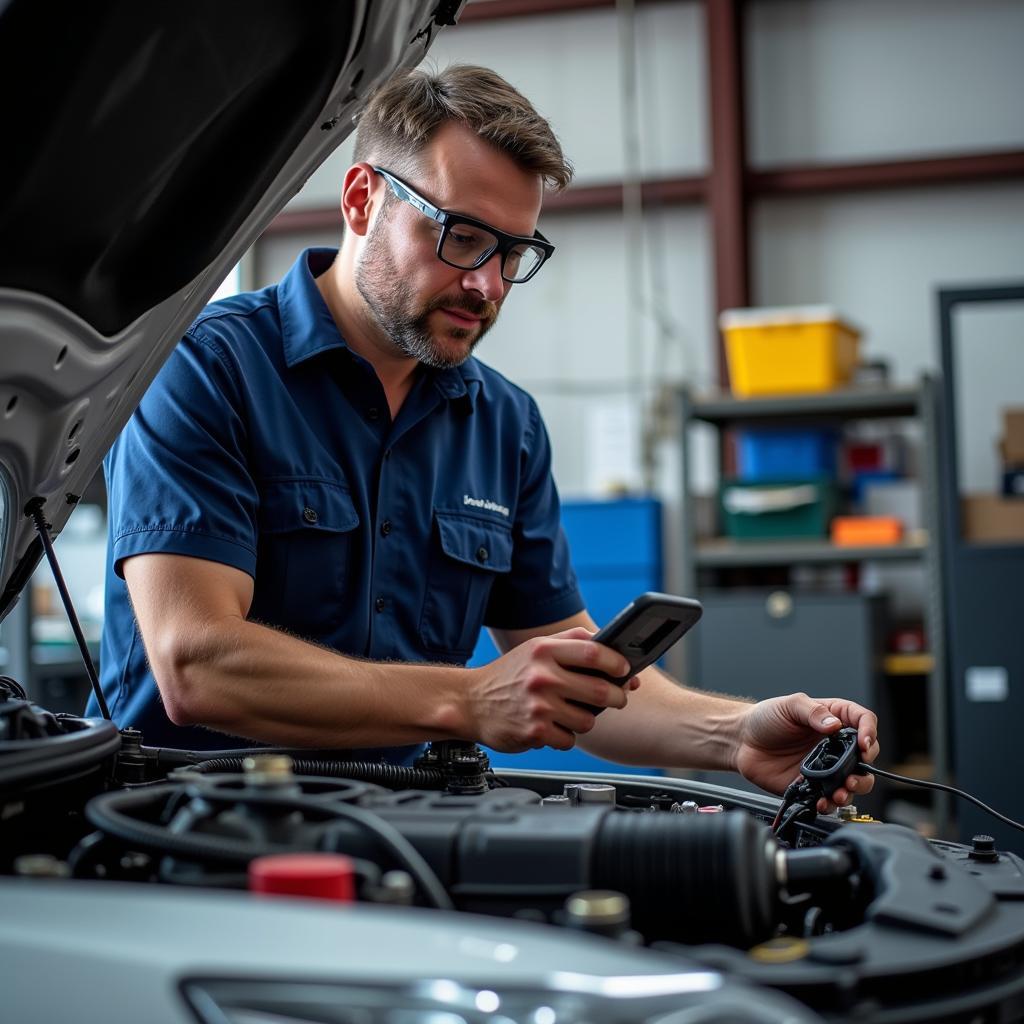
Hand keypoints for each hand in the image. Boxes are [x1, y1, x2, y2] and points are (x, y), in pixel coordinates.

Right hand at [467, 627, 638, 751]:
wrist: (469, 702)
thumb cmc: (509, 675)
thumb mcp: (536, 648)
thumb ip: (573, 642)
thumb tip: (614, 652)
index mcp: (544, 650)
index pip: (594, 652)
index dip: (617, 662)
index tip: (626, 670)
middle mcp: (542, 676)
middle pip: (601, 690)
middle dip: (617, 697)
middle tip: (617, 698)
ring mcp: (539, 706)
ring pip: (589, 720)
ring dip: (587, 719)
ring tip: (570, 712)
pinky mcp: (535, 732)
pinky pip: (570, 739)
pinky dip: (565, 736)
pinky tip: (551, 726)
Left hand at [732, 693, 879, 811]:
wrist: (741, 741)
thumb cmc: (765, 718)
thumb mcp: (789, 705)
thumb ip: (812, 712)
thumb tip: (834, 725)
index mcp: (832, 719)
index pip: (863, 722)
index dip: (870, 733)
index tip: (864, 744)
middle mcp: (833, 745)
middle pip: (864, 759)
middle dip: (865, 770)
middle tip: (853, 776)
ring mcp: (825, 767)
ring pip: (851, 783)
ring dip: (851, 791)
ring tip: (840, 793)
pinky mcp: (812, 786)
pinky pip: (828, 799)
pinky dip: (830, 804)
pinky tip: (823, 802)